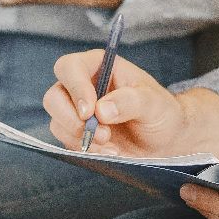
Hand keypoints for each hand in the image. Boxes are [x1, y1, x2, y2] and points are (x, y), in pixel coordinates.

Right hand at [43, 49, 189, 155]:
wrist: (165, 141)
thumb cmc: (161, 112)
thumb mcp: (153, 103)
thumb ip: (130, 101)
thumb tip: (101, 110)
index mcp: (98, 66)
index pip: (70, 67)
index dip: (75, 88)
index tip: (90, 112)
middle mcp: (82, 86)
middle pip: (53, 97)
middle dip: (72, 119)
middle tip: (102, 133)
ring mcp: (77, 112)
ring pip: (57, 122)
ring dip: (81, 137)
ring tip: (111, 145)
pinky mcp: (77, 134)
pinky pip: (67, 142)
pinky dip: (86, 150)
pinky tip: (110, 153)